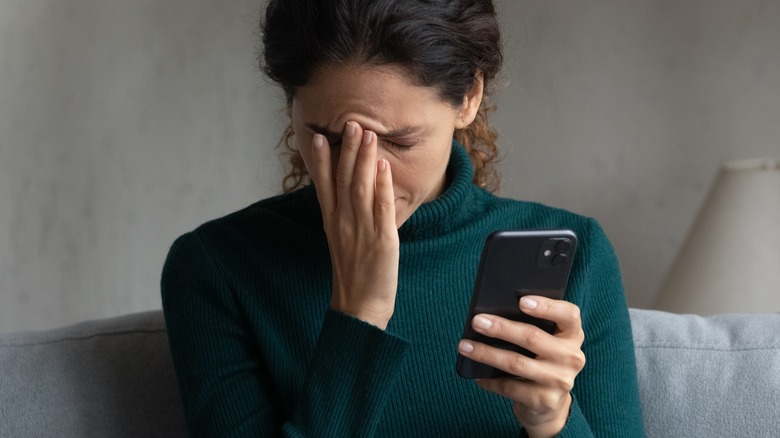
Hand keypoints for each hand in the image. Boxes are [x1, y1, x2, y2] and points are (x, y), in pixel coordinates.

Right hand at [308, 121, 398, 328]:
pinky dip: (382, 186)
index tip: (321, 137)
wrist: (359, 307)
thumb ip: (343, 216)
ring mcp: (362, 230)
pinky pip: (381, 209)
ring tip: (368, 134)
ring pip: (361, 188)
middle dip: (348, 150)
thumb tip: (348, 195)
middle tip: (351, 123)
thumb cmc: (354, 274)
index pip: (324, 186)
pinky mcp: (382, 240)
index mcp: (332, 222)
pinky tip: (384, 167)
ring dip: (365, 160)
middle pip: (344, 180)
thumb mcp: (341, 241)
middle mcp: (343, 223)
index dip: (322, 161)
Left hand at [458, 296, 585, 437]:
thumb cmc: (540, 359)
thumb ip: (532, 325)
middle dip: (501, 328)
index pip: (568, 314)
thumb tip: (492, 313)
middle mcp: (572, 357)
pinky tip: (475, 374)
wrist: (550, 403)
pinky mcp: (545, 400)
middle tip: (477, 321)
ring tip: (465, 346)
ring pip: (517, 363)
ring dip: (487, 353)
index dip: (546, 306)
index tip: (521, 301)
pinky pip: (510, 387)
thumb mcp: (545, 340)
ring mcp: (560, 381)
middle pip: (533, 337)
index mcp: (572, 335)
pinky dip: (489, 380)